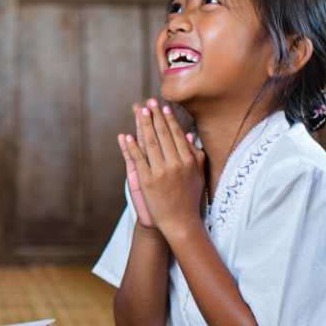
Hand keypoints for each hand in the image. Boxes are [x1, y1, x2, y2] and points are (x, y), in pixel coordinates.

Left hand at [121, 99, 205, 236]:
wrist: (180, 223)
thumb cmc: (190, 199)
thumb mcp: (199, 176)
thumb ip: (196, 156)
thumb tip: (190, 135)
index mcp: (189, 161)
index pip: (177, 135)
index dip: (169, 120)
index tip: (163, 107)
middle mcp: (176, 164)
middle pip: (163, 135)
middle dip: (155, 117)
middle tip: (149, 101)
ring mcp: (160, 172)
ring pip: (150, 143)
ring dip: (143, 125)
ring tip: (139, 111)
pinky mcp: (146, 182)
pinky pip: (138, 160)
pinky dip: (131, 147)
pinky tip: (126, 136)